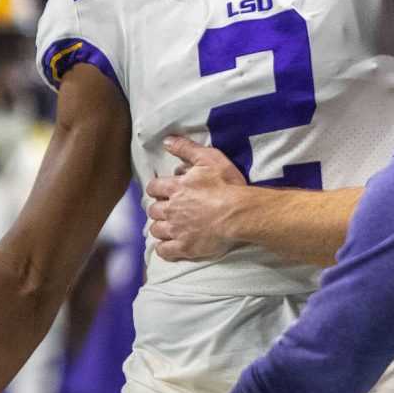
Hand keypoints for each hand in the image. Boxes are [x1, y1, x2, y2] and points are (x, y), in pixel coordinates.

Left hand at [146, 136, 247, 263]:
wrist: (239, 214)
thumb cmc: (227, 185)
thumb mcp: (210, 158)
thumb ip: (187, 149)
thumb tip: (167, 141)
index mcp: (176, 188)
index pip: (154, 188)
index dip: (156, 189)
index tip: (162, 191)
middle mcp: (172, 209)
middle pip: (153, 210)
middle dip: (158, 209)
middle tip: (168, 209)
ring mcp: (177, 230)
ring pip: (156, 230)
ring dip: (160, 227)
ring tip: (168, 226)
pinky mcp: (185, 247)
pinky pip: (165, 251)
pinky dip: (164, 249)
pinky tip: (169, 246)